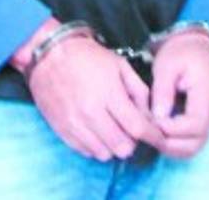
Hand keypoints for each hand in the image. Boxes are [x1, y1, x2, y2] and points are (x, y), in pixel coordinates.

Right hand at [23, 34, 163, 160]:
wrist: (49, 54)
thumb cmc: (87, 56)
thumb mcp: (119, 65)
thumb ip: (138, 91)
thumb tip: (149, 116)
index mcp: (108, 93)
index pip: (137, 128)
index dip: (152, 136)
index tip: (159, 137)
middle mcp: (91, 113)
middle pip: (122, 147)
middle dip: (132, 140)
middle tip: (130, 128)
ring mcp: (75, 124)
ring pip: (105, 154)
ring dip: (113, 145)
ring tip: (112, 128)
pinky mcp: (62, 130)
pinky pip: (86, 152)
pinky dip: (96, 146)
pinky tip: (96, 130)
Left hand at [151, 32, 208, 158]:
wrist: (195, 48)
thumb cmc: (180, 53)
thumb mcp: (167, 65)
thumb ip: (163, 90)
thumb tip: (158, 117)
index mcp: (207, 94)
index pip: (194, 124)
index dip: (172, 129)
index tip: (153, 121)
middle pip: (196, 142)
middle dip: (170, 143)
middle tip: (148, 132)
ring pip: (194, 147)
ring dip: (172, 146)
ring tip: (152, 133)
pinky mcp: (205, 123)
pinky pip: (192, 142)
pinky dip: (176, 143)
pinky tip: (160, 132)